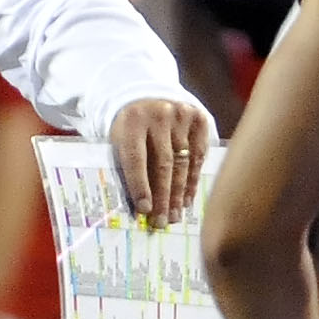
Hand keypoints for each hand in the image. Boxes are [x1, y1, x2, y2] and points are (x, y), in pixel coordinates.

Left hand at [110, 96, 215, 226]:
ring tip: (176, 216)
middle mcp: (158, 115)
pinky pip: (199, 155)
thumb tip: (140, 207)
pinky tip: (188, 199)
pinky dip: (193, 180)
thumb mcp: (119, 140)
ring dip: (180, 194)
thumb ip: (127, 166)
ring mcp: (181, 115)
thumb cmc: (130, 128)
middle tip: (162, 222)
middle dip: (163, 197)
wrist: (147, 96)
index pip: (137, 158)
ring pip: (183, 162)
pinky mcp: (199, 118)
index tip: (145, 210)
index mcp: (131, 121)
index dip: (140, 186)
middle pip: (163, 164)